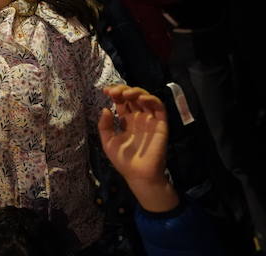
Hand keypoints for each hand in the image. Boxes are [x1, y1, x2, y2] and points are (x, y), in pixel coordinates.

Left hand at [98, 85, 178, 211]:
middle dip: (123, 90)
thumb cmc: (124, 161)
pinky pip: (159, 107)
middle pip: (133, 96)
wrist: (139, 175)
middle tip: (114, 92)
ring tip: (125, 94)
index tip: (106, 91)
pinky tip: (141, 98)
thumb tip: (105, 109)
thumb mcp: (108, 142)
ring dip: (136, 91)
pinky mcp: (161, 124)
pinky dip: (151, 99)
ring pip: (146, 98)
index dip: (115, 93)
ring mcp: (150, 119)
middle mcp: (139, 117)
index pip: (122, 101)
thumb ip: (104, 126)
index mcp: (126, 120)